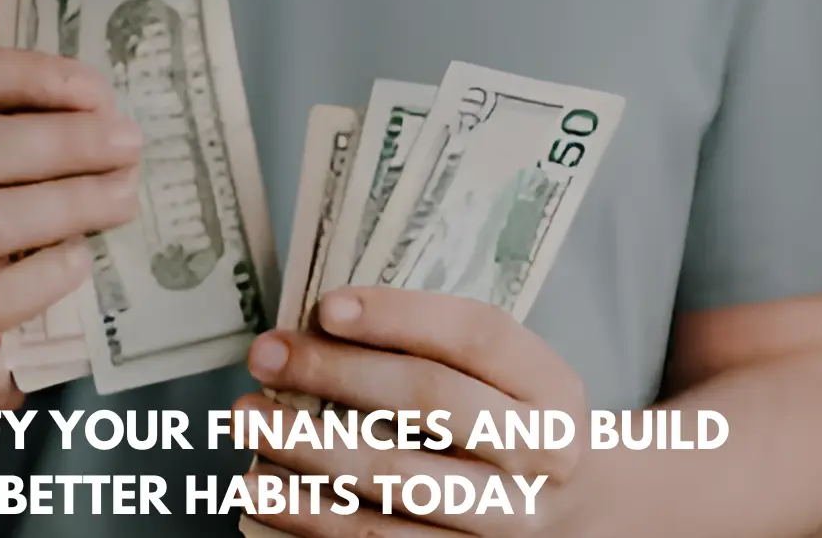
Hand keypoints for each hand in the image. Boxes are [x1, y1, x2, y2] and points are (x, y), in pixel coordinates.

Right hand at [0, 45, 141, 410]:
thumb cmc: (0, 250)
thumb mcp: (7, 183)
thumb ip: (43, 139)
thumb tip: (112, 118)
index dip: (26, 74)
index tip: (96, 93)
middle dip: (63, 142)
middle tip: (129, 149)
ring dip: (65, 204)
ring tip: (123, 201)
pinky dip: (42, 278)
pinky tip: (80, 263)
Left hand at [236, 286, 592, 537]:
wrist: (574, 514)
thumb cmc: (508, 420)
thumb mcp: (506, 376)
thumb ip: (435, 347)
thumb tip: (317, 325)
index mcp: (552, 388)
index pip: (476, 335)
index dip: (399, 315)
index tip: (324, 306)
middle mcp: (540, 455)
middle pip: (430, 402)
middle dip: (337, 374)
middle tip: (264, 355)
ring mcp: (506, 521)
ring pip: (395, 485)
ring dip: (307, 452)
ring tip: (248, 421)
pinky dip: (312, 520)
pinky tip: (263, 495)